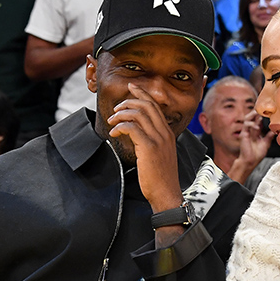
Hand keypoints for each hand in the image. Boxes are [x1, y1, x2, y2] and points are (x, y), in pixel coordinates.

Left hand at [107, 83, 182, 212]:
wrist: (167, 194)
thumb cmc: (161, 178)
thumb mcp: (161, 155)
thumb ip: (153, 141)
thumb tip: (138, 133)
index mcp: (167, 133)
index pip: (155, 106)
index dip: (142, 94)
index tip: (132, 87)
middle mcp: (164, 133)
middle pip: (146, 105)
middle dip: (128, 102)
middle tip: (116, 109)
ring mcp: (157, 139)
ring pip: (137, 114)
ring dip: (120, 115)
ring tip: (112, 122)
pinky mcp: (148, 148)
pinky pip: (131, 128)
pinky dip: (119, 128)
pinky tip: (114, 134)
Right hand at [237, 110, 273, 167]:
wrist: (250, 162)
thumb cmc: (256, 155)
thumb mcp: (266, 143)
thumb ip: (270, 136)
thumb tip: (276, 130)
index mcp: (257, 132)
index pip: (259, 120)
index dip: (263, 115)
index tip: (269, 111)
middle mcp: (251, 131)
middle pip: (253, 117)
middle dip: (257, 112)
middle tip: (263, 108)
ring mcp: (247, 132)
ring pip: (248, 118)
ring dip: (253, 114)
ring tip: (258, 113)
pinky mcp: (243, 134)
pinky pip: (246, 125)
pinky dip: (252, 124)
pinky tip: (257, 128)